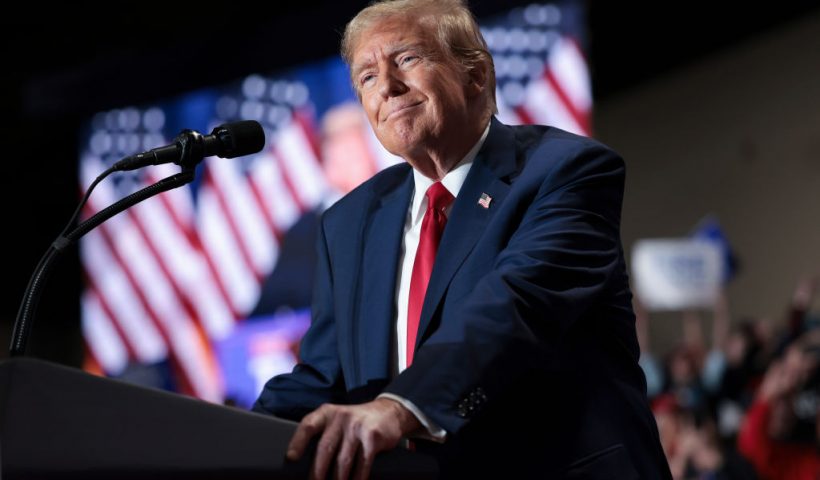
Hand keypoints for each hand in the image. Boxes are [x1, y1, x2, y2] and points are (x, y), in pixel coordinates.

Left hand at [287, 398, 421, 479]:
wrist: (388, 411)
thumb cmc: (356, 422)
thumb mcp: (338, 420)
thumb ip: (324, 434)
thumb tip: (307, 464)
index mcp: (327, 413)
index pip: (308, 425)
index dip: (298, 442)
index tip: (291, 457)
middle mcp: (341, 417)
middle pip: (324, 449)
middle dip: (317, 473)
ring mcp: (357, 427)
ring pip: (343, 461)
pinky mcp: (373, 437)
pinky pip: (362, 464)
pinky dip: (357, 478)